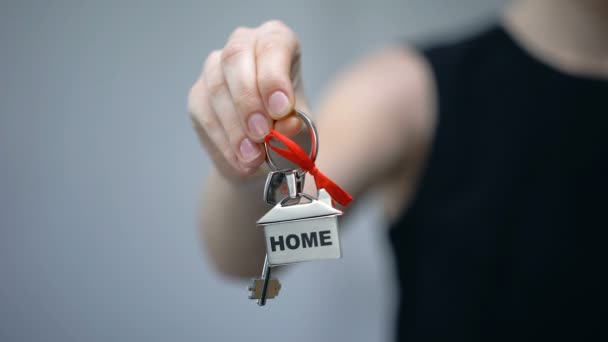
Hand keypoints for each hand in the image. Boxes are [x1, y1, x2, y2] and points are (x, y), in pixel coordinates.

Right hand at [188, 20, 305, 179]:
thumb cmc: (288, 130)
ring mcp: (215, 68)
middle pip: (235, 58)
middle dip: (248, 100)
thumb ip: (298, 125)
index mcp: (277, 41)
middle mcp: (244, 45)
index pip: (273, 45)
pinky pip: (206, 114)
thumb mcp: (302, 128)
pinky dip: (225, 141)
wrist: (263, 155)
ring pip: (217, 87)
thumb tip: (288, 123)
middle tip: (262, 135)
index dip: (274, 77)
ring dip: (236, 127)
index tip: (281, 110)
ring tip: (254, 157)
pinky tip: (241, 159)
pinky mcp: (198, 95)